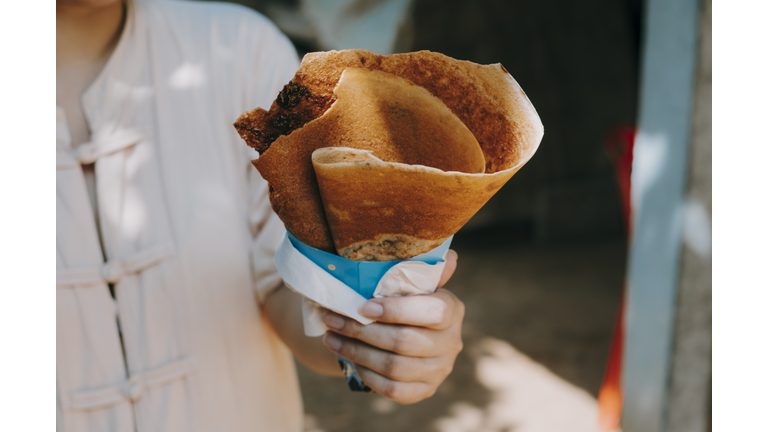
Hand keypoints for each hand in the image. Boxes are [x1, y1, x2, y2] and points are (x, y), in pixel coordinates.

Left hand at [321, 250, 462, 403]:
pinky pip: (393, 389)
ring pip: (395, 367)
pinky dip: (368, 375)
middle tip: (332, 319)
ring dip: (356, 352)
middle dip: (362, 331)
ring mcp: (440, 370)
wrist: (408, 336)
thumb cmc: (408, 303)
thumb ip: (423, 272)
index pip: (432, 312)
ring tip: (330, 338)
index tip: (363, 307)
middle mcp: (452, 342)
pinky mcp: (425, 391)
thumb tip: (449, 256)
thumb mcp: (415, 284)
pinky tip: (350, 360)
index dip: (397, 311)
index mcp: (452, 310)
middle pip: (405, 341)